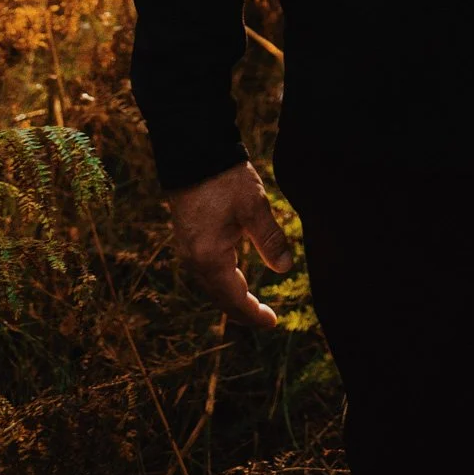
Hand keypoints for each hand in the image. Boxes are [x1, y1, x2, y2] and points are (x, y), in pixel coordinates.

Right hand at [165, 160, 294, 329]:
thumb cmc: (224, 179)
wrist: (192, 152)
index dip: (253, 314)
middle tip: (265, 318)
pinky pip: (206, 269)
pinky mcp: (187, 235)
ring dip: (232, 295)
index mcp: (209, 258)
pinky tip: (235, 273)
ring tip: (252, 302)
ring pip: (211, 283)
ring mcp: (187, 248)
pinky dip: (222, 279)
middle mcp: (194, 259)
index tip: (272, 323)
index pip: (233, 299)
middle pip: (219, 297)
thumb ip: (270, 239)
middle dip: (242, 310)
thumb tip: (286, 268)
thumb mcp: (254, 207)